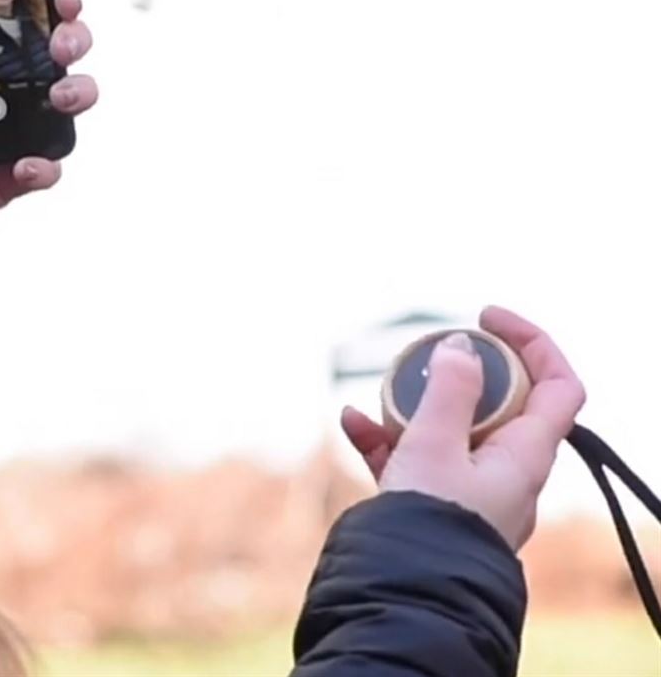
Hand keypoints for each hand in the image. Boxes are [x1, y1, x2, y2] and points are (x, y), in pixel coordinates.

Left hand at [0, 0, 98, 232]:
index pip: (29, 12)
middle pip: (63, 49)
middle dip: (77, 37)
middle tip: (64, 41)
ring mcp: (10, 129)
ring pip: (72, 101)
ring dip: (79, 92)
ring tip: (58, 97)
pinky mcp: (13, 173)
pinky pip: (53, 163)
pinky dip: (47, 162)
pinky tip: (22, 162)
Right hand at [341, 306, 585, 549]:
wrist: (404, 593)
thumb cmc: (430, 521)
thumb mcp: (435, 443)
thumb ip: (449, 388)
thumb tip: (463, 345)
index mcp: (525, 455)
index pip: (558, 386)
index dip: (532, 342)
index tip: (486, 317)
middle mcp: (507, 471)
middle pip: (499, 401)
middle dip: (457, 372)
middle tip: (424, 356)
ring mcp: (472, 488)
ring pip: (451, 428)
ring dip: (413, 404)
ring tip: (376, 398)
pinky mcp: (436, 503)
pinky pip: (415, 457)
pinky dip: (387, 436)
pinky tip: (352, 422)